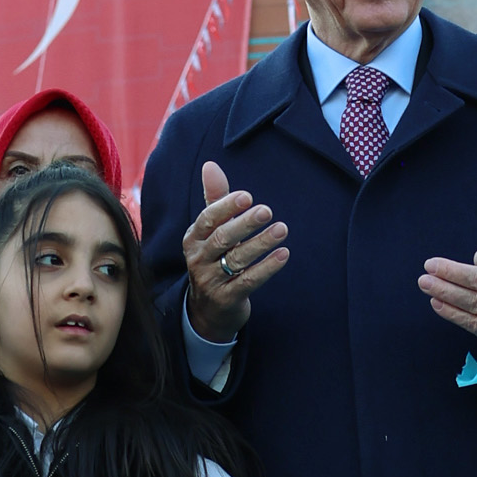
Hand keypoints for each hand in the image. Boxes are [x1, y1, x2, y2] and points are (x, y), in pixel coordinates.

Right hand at [183, 159, 288, 344]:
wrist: (208, 311)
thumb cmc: (213, 260)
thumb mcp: (211, 232)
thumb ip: (215, 199)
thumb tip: (210, 165)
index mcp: (193, 238)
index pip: (207, 219)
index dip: (226, 206)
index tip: (247, 196)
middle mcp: (197, 259)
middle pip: (222, 238)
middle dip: (245, 223)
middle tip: (267, 211)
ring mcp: (210, 281)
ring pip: (236, 259)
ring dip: (261, 243)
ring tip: (281, 229)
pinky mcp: (226, 299)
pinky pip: (248, 282)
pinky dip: (267, 268)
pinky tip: (283, 255)